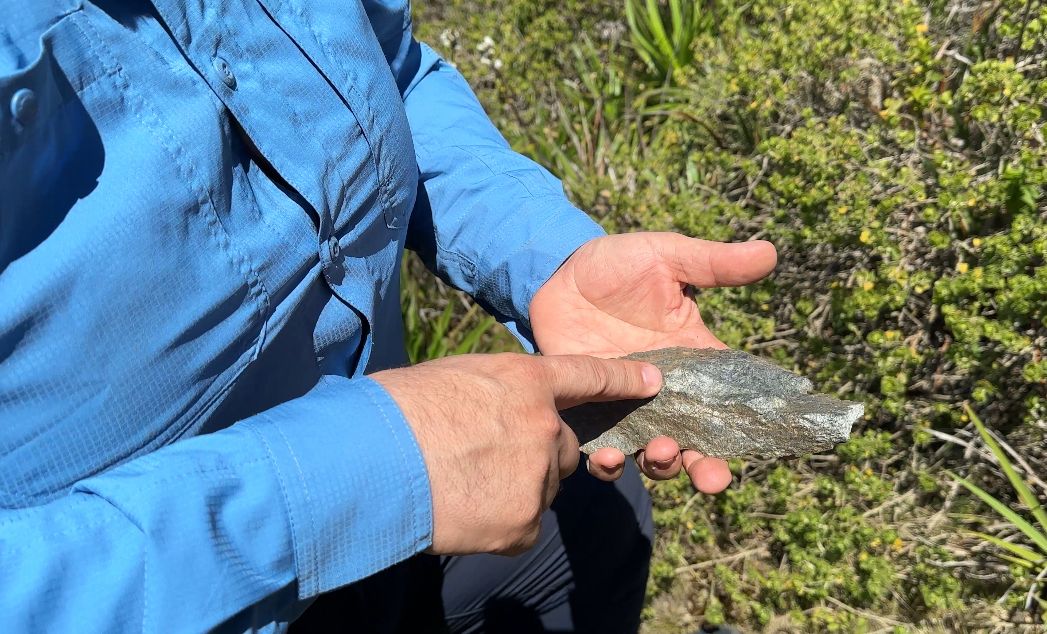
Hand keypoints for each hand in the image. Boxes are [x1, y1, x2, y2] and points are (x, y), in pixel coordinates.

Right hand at [371, 352, 661, 554]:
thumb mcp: (453, 379)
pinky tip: (463, 511)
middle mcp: (544, 427)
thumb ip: (494, 393)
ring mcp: (537, 476)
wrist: (370, 461)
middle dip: (538, 456)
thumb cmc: (395, 411)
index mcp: (525, 381)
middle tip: (486, 459)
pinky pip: (522, 526)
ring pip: (542, 488)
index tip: (653, 383)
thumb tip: (497, 411)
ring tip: (462, 484)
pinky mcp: (523, 523)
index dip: (623, 380)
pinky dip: (499, 525)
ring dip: (515, 490)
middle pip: (566, 449)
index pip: (589, 377)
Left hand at [530, 232, 776, 491]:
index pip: (728, 400)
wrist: (556, 272)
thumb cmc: (617, 263)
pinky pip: (601, 448)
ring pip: (652, 453)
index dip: (745, 426)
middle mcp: (663, 392)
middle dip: (708, 467)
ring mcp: (625, 406)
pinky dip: (607, 461)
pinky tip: (606, 455)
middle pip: (696, 441)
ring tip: (661, 453)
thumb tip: (770, 251)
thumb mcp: (667, 257)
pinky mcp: (588, 411)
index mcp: (692, 358)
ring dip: (662, 464)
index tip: (760, 446)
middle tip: (713, 479)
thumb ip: (713, 263)